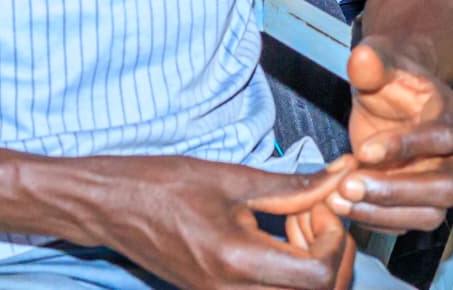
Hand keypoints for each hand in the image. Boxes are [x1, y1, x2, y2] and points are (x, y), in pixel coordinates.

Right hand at [94, 156, 354, 289]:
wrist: (112, 207)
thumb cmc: (163, 185)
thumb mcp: (234, 178)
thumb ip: (293, 186)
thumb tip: (340, 175)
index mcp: (236, 260)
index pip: (317, 276)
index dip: (334, 241)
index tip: (323, 208)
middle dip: (330, 256)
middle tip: (316, 215)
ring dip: (311, 267)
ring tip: (297, 224)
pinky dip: (288, 273)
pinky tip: (279, 239)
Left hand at [337, 38, 452, 231]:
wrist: (391, 97)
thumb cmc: (389, 79)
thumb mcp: (378, 61)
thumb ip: (372, 61)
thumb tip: (362, 58)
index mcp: (452, 113)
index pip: (443, 136)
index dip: (406, 146)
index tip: (363, 150)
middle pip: (445, 186)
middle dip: (396, 190)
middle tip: (348, 185)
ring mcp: (442, 183)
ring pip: (430, 213)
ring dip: (384, 213)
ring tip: (340, 200)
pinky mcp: (422, 204)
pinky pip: (408, 224)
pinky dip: (377, 221)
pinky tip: (345, 207)